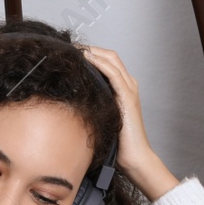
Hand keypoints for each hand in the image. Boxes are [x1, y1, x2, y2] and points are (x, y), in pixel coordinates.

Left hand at [79, 44, 178, 201]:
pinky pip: (113, 74)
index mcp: (123, 87)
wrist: (133, 156)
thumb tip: (69, 98)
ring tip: (74, 50)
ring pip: (111, 60)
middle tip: (69, 48)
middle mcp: (128, 84)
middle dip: (89, 48)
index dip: (90, 53)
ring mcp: (129, 89)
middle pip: (109, 55)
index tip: (71, 53)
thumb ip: (92, 103)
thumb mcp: (100, 116)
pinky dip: (100, 63)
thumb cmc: (116, 141)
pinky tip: (87, 59)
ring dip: (92, 52)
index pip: (107, 60)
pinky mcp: (127, 97)